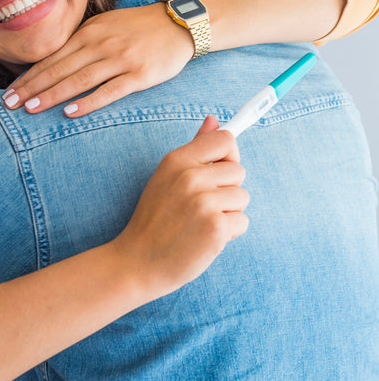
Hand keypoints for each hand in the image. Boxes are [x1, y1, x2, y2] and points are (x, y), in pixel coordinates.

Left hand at [2, 5, 193, 116]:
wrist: (179, 23)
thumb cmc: (138, 27)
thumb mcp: (105, 25)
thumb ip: (81, 42)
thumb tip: (52, 62)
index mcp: (89, 32)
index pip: (53, 57)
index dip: (30, 76)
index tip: (10, 91)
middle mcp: (101, 44)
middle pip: (60, 69)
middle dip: (32, 88)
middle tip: (9, 104)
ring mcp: (120, 59)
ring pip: (79, 80)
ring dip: (52, 95)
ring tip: (31, 109)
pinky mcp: (140, 74)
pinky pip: (109, 91)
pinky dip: (88, 102)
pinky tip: (70, 112)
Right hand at [111, 116, 249, 300]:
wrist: (137, 261)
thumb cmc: (154, 219)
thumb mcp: (167, 176)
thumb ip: (195, 148)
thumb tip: (214, 120)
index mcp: (177, 159)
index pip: (224, 139)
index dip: (228, 156)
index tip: (220, 171)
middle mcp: (190, 176)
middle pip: (239, 171)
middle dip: (227, 190)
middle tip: (201, 206)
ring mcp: (203, 202)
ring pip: (242, 198)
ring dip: (228, 213)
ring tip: (200, 223)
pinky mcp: (216, 228)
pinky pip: (242, 222)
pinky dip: (229, 233)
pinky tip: (205, 238)